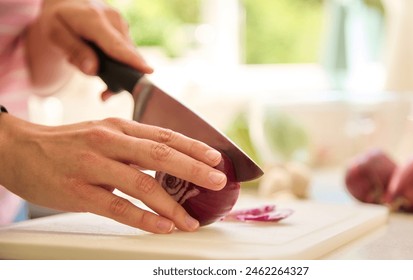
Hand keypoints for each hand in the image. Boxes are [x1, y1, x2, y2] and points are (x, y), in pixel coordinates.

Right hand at [0, 114, 226, 232]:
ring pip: (141, 184)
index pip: (165, 135)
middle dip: (193, 169)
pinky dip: (143, 219)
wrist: (19, 150)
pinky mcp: (78, 191)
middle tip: (217, 182)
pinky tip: (162, 227)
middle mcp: (109, 141)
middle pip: (160, 154)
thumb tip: (172, 161)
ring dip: (171, 205)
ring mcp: (93, 166)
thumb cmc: (69, 144)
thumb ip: (135, 145)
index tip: (217, 159)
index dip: (194, 147)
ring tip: (191, 220)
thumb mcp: (104, 133)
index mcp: (119, 127)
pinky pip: (117, 207)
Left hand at [27, 0, 151, 92]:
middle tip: (104, 94)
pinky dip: (116, 63)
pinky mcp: (125, 30)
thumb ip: (75, 51)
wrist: (67, 2)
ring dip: (112, 69)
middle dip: (117, 76)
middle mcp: (113, 20)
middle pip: (125, 55)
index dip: (132, 60)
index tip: (148, 71)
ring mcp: (122, 24)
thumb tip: (93, 70)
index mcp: (94, 19)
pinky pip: (126, 53)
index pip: (116, 45)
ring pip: (126, 56)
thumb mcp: (55, 34)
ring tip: (86, 63)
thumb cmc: (59, 18)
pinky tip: (96, 61)